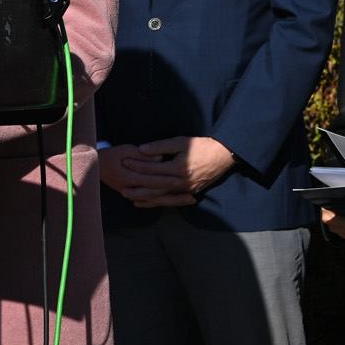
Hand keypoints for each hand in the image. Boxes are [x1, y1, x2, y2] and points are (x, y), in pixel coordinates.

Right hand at [98, 144, 195, 206]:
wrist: (95, 167)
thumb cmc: (110, 155)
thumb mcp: (125, 150)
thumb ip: (143, 155)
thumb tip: (160, 158)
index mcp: (129, 177)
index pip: (152, 180)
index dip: (167, 180)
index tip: (181, 180)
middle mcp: (133, 189)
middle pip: (158, 194)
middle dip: (176, 195)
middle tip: (193, 196)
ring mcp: (134, 194)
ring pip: (157, 200)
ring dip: (174, 201)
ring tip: (191, 200)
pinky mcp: (135, 195)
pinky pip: (152, 201)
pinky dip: (166, 201)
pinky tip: (177, 201)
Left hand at [121, 136, 236, 206]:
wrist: (223, 156)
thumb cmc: (201, 146)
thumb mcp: (180, 142)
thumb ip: (160, 147)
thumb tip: (141, 149)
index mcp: (178, 168)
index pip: (152, 168)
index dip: (138, 165)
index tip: (125, 162)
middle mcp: (181, 182)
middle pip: (154, 187)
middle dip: (137, 187)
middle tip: (121, 188)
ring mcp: (186, 190)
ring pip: (161, 197)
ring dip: (145, 198)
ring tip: (130, 198)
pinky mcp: (189, 193)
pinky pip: (170, 200)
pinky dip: (157, 202)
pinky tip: (146, 202)